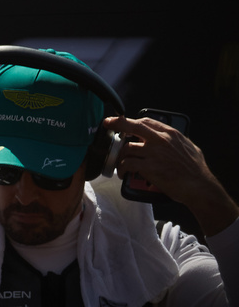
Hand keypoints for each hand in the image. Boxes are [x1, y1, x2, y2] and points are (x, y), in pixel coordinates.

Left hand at [108, 114, 238, 235]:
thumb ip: (174, 140)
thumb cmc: (195, 168)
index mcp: (171, 133)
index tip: (121, 121)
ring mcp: (154, 153)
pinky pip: (127, 164)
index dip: (131, 121)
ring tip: (120, 164)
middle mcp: (161, 140)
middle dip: (117, 124)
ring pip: (127, 148)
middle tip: (107, 125)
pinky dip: (121, 169)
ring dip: (120, 157)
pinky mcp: (149, 167)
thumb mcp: (188, 146)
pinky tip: (122, 174)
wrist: (198, 185)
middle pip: (133, 126)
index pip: (146, 121)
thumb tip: (167, 139)